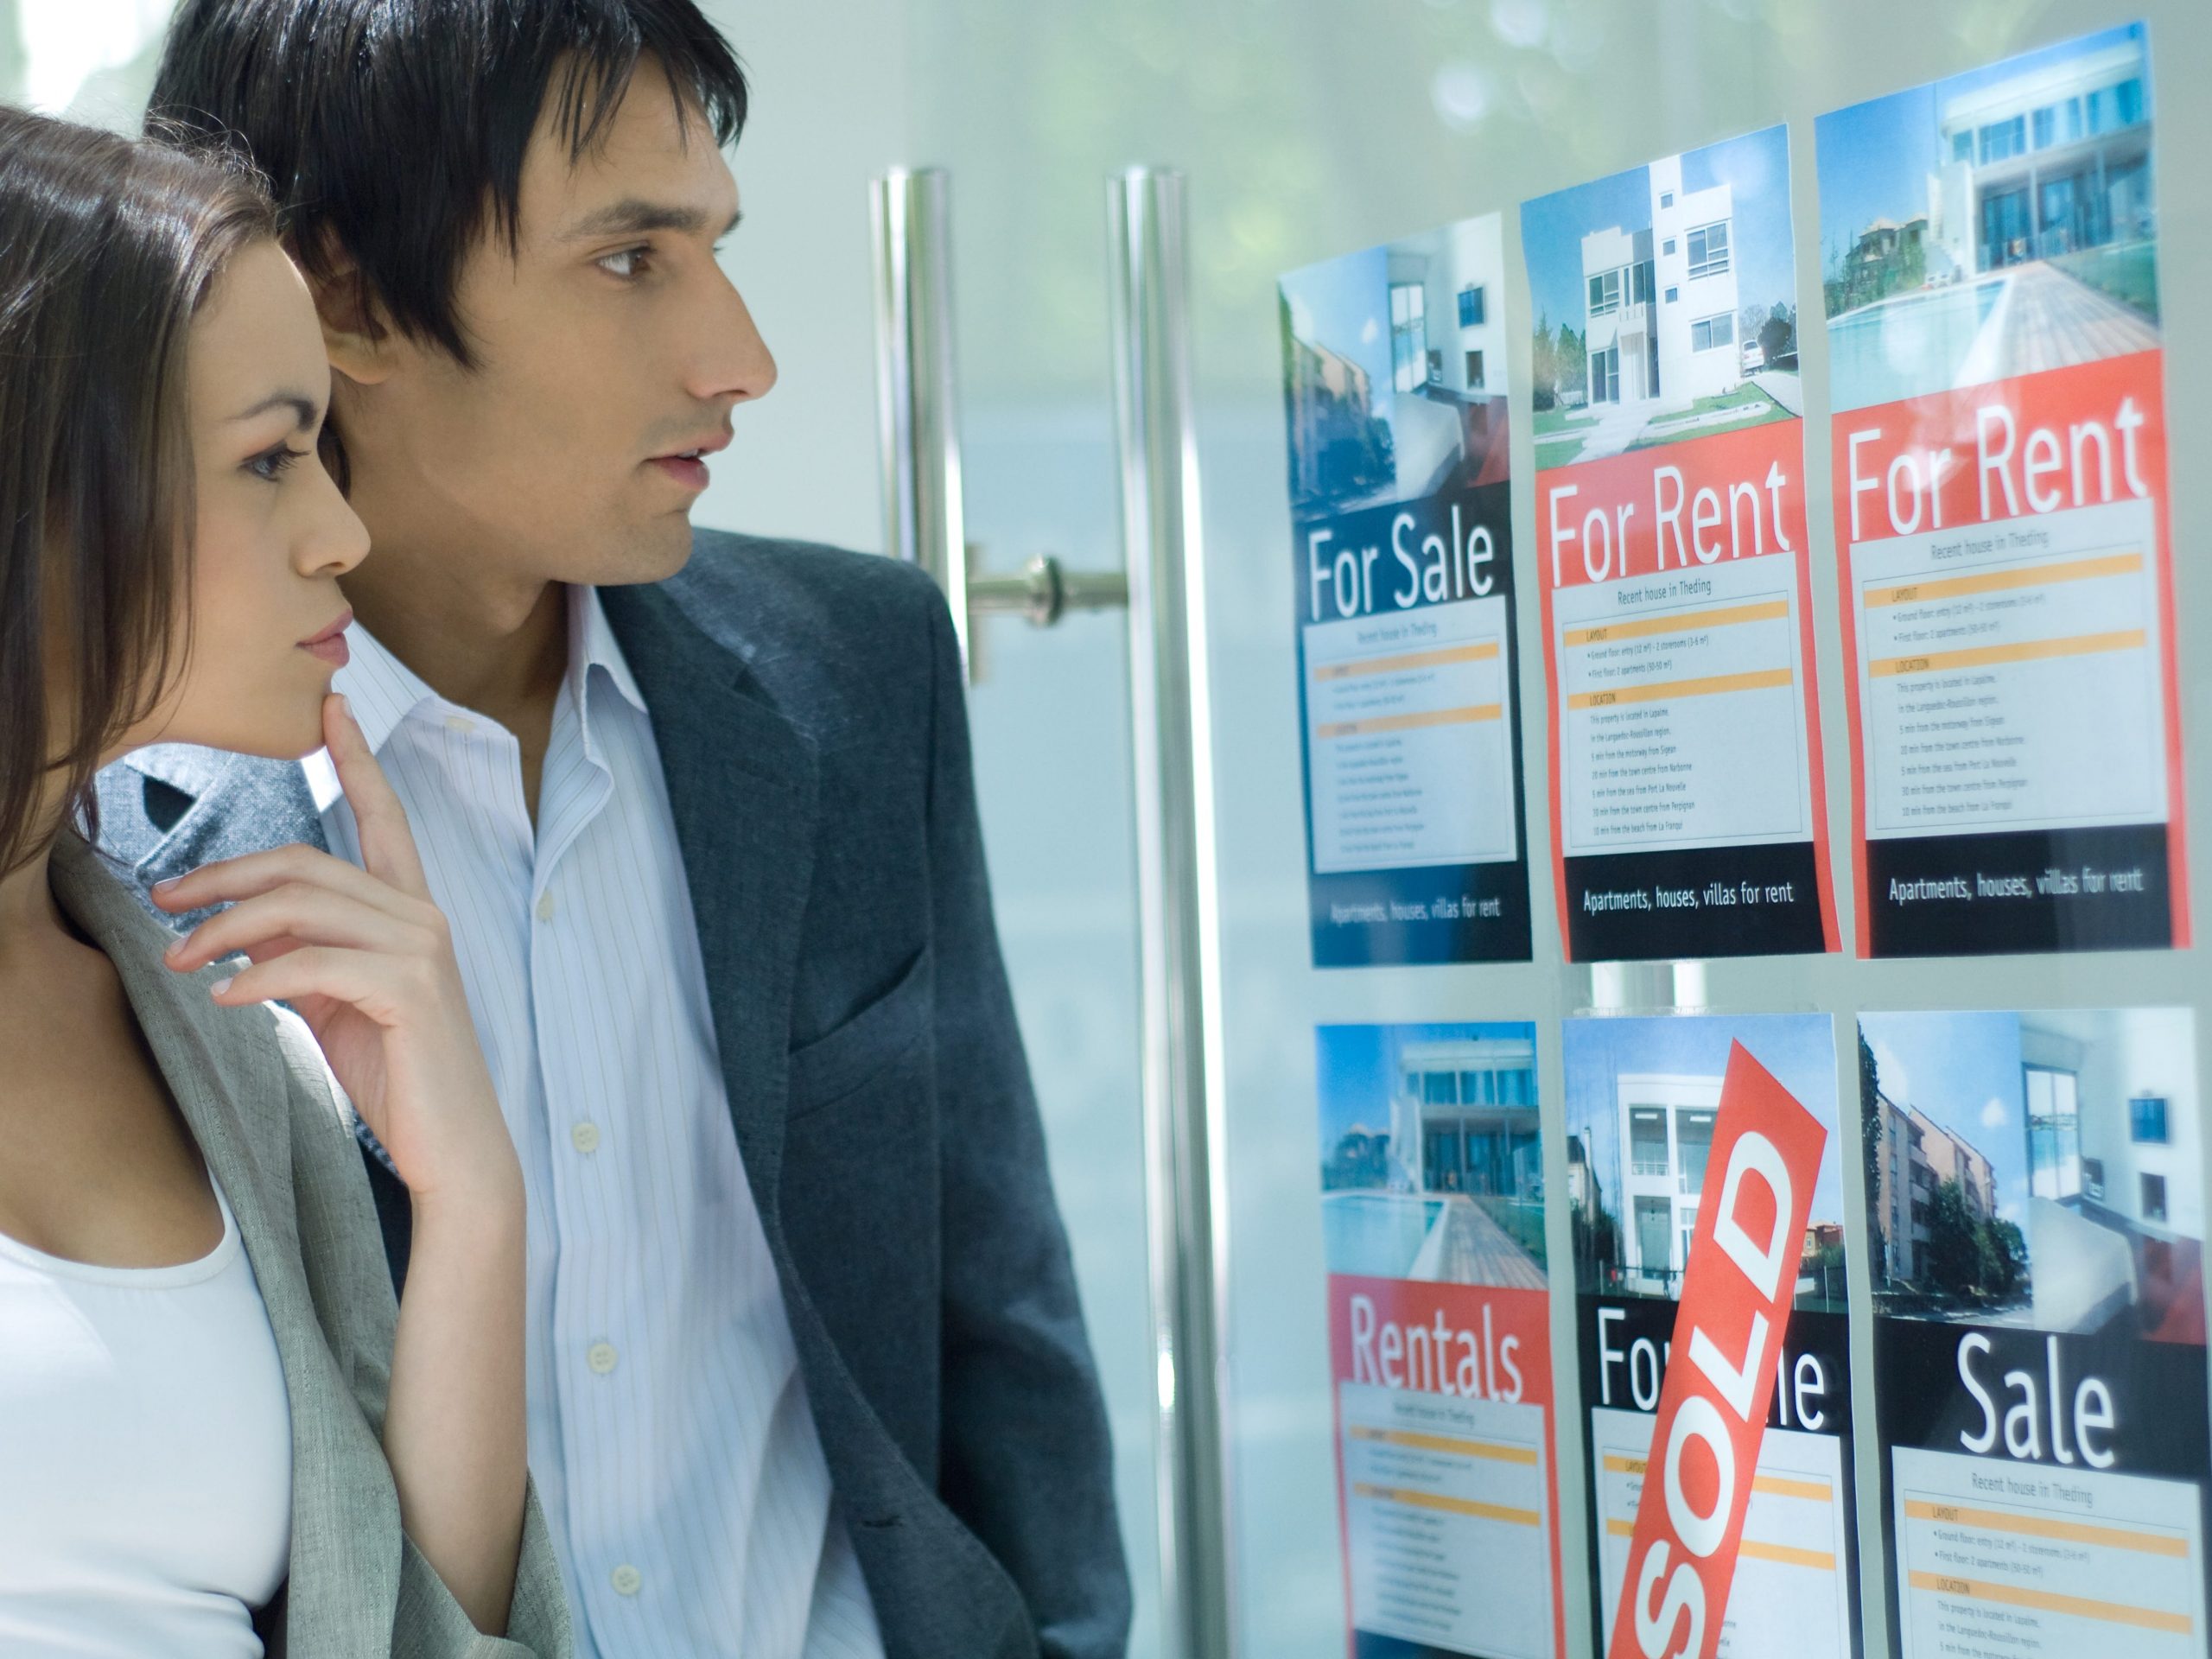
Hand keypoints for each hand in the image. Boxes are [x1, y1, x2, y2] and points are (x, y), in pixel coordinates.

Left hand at [155, 694, 518, 1212]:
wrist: (453, 1146)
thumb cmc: (399, 1074)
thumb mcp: (339, 1001)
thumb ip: (305, 950)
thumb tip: (239, 927)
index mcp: (413, 909)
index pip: (383, 817)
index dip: (358, 759)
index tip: (332, 709)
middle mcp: (423, 915)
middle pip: (307, 864)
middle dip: (223, 875)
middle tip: (163, 901)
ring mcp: (422, 950)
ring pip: (302, 906)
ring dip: (223, 929)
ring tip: (179, 958)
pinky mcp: (409, 991)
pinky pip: (312, 965)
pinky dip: (255, 978)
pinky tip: (223, 997)